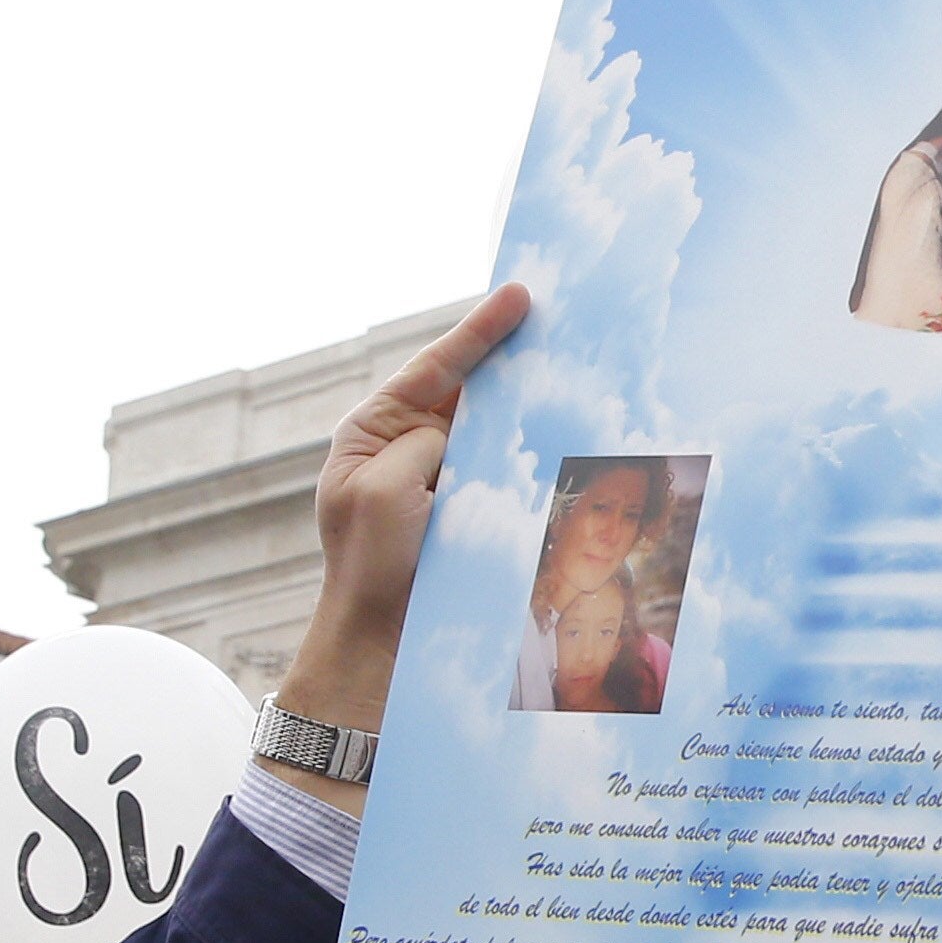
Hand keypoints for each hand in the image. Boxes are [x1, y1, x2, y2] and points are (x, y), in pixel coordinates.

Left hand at [271, 284, 529, 744]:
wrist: (382, 647)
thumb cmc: (368, 569)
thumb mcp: (383, 492)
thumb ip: (426, 446)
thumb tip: (468, 436)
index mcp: (372, 432)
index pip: (433, 367)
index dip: (479, 331)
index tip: (521, 294)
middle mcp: (408, 449)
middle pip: (470, 389)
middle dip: (512, 358)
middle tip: (560, 318)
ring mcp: (442, 482)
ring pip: (496, 429)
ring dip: (531, 407)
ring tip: (573, 371)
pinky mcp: (471, 516)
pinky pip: (510, 473)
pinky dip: (536, 456)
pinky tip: (569, 439)